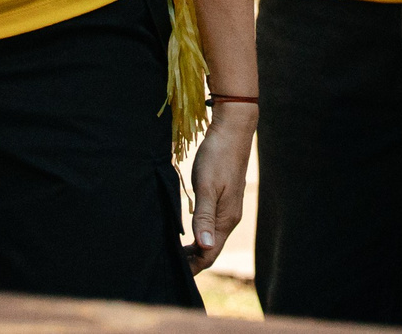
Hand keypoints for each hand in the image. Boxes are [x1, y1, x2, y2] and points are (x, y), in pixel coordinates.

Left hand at [185, 102, 253, 270]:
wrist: (232, 131)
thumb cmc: (217, 157)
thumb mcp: (207, 186)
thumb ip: (204, 216)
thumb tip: (205, 247)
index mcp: (226, 219)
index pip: (209, 255)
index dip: (192, 266)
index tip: (172, 270)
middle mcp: (230, 218)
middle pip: (211, 250)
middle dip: (192, 261)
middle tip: (168, 263)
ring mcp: (229, 209)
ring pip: (212, 238)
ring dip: (195, 248)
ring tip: (175, 251)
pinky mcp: (225, 199)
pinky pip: (212, 225)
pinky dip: (199, 234)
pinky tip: (187, 231)